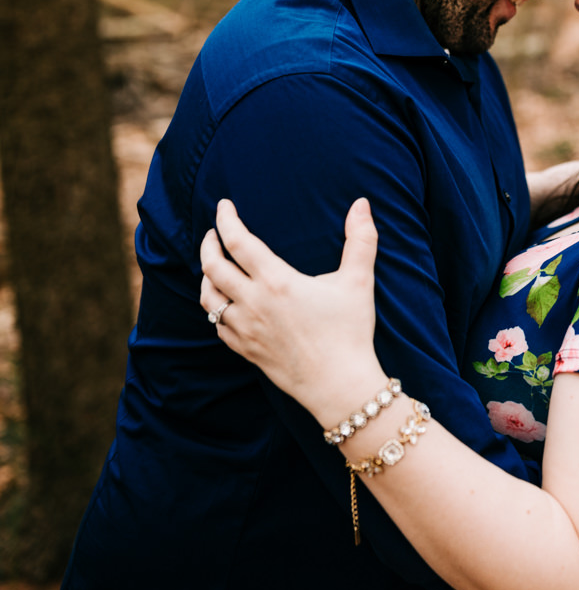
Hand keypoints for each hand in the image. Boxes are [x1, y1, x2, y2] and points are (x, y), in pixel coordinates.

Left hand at [200, 198, 384, 425]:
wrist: (339, 386)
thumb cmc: (350, 332)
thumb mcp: (359, 281)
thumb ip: (361, 239)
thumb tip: (362, 204)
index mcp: (276, 281)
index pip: (238, 242)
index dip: (226, 220)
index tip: (223, 206)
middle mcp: (253, 303)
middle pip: (213, 267)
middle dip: (208, 245)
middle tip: (213, 233)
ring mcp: (246, 330)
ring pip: (209, 298)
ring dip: (206, 278)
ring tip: (214, 266)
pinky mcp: (246, 351)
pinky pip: (218, 326)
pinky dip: (215, 310)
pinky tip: (224, 305)